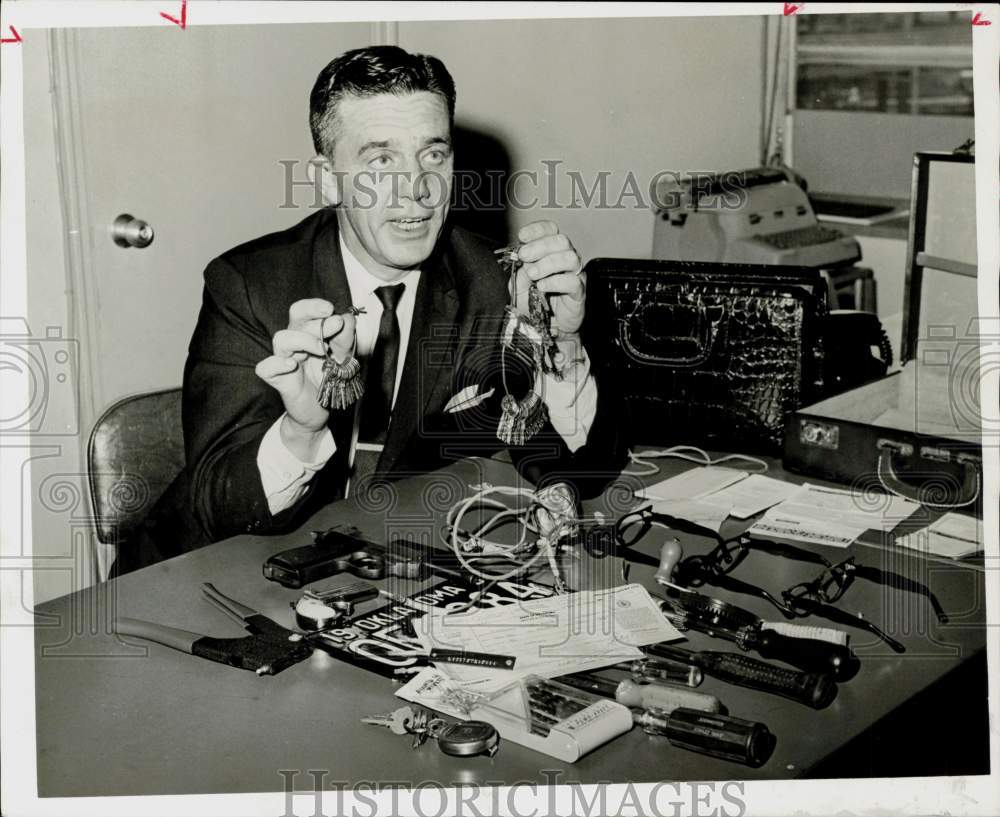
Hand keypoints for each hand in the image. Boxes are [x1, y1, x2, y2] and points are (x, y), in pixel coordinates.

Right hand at [255, 298, 356, 442]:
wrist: (322, 409)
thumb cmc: (328, 378)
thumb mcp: (343, 356)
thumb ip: (345, 337)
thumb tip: (347, 318)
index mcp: (307, 333)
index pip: (303, 311)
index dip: (313, 306)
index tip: (330, 308)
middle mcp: (294, 343)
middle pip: (295, 320)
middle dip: (315, 319)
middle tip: (335, 324)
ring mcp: (284, 360)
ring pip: (281, 339)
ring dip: (303, 339)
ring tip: (322, 349)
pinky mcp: (278, 379)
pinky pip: (265, 368)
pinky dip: (276, 363)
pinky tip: (291, 364)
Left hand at [510, 220, 585, 335]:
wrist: (543, 328)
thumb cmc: (533, 303)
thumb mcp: (517, 285)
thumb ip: (519, 272)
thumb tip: (524, 262)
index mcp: (550, 252)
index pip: (550, 230)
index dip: (537, 229)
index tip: (522, 236)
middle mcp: (565, 259)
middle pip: (561, 240)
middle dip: (540, 246)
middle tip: (524, 256)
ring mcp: (575, 274)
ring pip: (569, 257)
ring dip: (548, 263)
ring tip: (533, 275)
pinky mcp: (579, 291)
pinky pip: (572, 280)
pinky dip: (555, 281)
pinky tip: (542, 287)